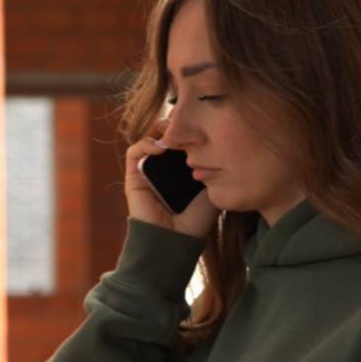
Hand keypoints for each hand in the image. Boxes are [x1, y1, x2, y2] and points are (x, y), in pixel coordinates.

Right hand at [124, 117, 220, 239]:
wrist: (176, 241)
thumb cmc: (195, 221)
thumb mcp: (212, 191)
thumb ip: (215, 170)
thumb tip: (226, 149)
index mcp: (180, 170)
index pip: (182, 141)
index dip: (190, 129)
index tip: (202, 123)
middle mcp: (163, 169)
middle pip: (166, 135)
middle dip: (176, 125)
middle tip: (188, 120)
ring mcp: (147, 172)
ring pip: (149, 139)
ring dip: (160, 129)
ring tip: (174, 129)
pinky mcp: (134, 178)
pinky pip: (135, 152)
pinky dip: (146, 144)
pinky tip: (161, 147)